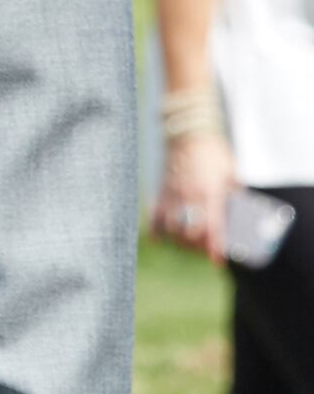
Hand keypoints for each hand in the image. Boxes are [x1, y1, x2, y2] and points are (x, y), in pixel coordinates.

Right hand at [163, 130, 238, 259]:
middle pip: (189, 233)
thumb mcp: (231, 174)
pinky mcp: (161, 190)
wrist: (188, 132)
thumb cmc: (213, 153)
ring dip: (180, 241)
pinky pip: (154, 215)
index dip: (214, 247)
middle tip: (206, 250)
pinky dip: (156, 230)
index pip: (212, 228)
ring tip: (189, 244)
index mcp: (209, 193)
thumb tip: (239, 215)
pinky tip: (160, 239)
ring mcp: (172, 194)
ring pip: (171, 228)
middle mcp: (188, 197)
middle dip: (198, 247)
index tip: (217, 260)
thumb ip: (234, 195)